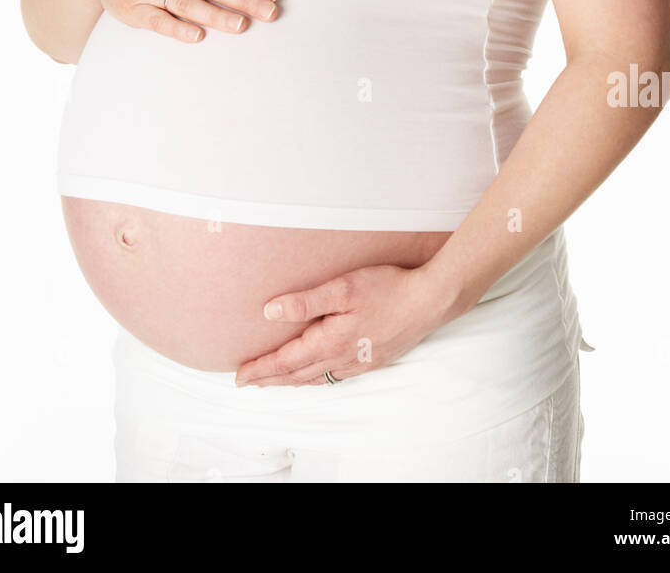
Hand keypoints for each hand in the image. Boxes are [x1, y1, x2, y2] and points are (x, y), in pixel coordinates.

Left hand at [234, 264, 444, 386]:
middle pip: (298, 374)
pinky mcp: (372, 359)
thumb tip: (270, 312)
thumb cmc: (388, 288)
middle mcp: (342, 358)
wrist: (429, 301)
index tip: (239, 375)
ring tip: (274, 381)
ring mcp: (359, 362)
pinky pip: (335, 376)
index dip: (261, 368)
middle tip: (247, 383)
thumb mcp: (343, 288)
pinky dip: (316, 378)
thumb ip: (306, 302)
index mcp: (331, 342)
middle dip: (270, 379)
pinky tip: (316, 374)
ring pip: (316, 378)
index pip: (286, 360)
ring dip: (291, 381)